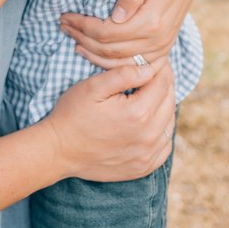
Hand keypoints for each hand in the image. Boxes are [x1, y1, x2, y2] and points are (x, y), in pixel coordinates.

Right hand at [44, 60, 174, 181]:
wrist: (59, 150)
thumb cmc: (73, 114)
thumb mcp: (93, 86)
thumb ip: (124, 74)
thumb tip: (150, 68)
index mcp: (138, 113)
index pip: (163, 82)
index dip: (161, 67)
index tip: (156, 59)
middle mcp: (148, 136)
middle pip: (169, 102)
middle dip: (164, 84)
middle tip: (154, 73)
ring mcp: (147, 156)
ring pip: (170, 123)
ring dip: (164, 107)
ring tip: (151, 95)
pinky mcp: (143, 167)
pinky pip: (164, 146)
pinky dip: (162, 131)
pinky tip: (151, 122)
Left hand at [59, 0, 201, 67]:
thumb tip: (116, 17)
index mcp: (152, 20)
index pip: (106, 33)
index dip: (82, 26)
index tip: (65, 15)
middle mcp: (158, 39)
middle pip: (109, 50)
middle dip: (82, 38)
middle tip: (63, 25)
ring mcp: (162, 47)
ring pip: (119, 62)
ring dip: (92, 53)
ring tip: (73, 39)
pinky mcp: (163, 48)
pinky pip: (134, 65)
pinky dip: (111, 64)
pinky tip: (95, 54)